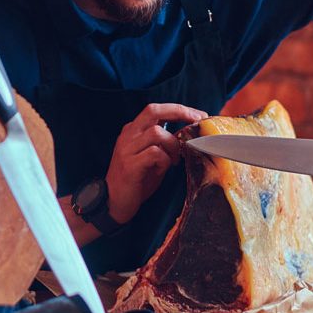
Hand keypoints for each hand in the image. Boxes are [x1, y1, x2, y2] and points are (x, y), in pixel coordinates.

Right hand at [106, 103, 208, 222]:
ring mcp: (127, 149)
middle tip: (197, 121)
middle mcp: (128, 135)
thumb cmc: (136, 180)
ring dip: (173, 145)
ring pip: (157, 133)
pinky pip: (155, 154)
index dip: (179, 110)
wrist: (113, 202)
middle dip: (179, 112)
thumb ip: (164, 144)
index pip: (156, 110)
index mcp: (132, 131)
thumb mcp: (151, 157)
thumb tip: (189, 136)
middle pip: (153, 111)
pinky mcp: (130, 165)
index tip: (199, 115)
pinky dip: (165, 161)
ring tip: (174, 160)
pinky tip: (162, 170)